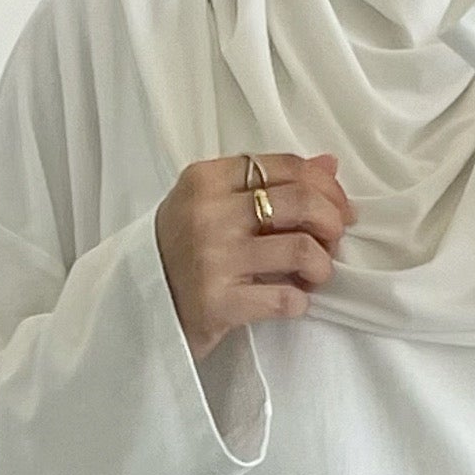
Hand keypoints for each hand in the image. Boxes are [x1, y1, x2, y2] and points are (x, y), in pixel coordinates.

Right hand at [155, 153, 357, 361]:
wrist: (135, 308)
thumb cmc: (179, 254)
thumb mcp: (210, 205)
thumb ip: (265, 184)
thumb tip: (329, 165)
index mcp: (206, 179)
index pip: (285, 167)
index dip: (324, 186)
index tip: (339, 208)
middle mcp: (208, 213)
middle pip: (300, 203)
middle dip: (331, 222)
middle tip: (333, 241)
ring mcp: (212, 259)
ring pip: (301, 250)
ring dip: (322, 266)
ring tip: (315, 275)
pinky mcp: (218, 304)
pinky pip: (285, 298)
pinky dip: (300, 302)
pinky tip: (293, 301)